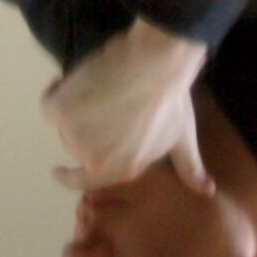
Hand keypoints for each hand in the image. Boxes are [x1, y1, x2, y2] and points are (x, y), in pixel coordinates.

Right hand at [41, 17, 214, 194]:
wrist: (154, 64)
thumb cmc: (171, 102)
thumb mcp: (183, 138)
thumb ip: (190, 168)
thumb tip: (207, 192)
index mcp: (120, 169)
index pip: (85, 180)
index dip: (70, 176)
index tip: (59, 171)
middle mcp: (92, 158)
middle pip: (78, 144)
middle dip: (89, 128)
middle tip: (109, 105)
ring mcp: (73, 135)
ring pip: (65, 122)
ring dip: (74, 108)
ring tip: (99, 88)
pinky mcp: (60, 109)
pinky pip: (49, 104)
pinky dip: (56, 92)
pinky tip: (69, 81)